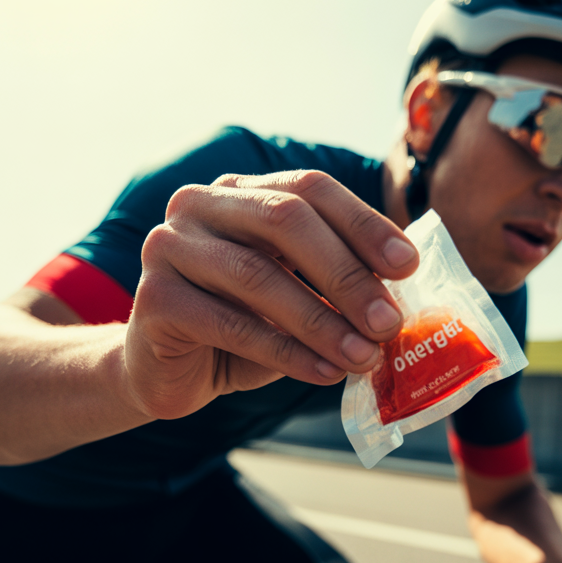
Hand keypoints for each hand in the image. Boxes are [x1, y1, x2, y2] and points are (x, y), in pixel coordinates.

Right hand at [126, 170, 419, 419]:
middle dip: (345, 273)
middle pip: (284, 221)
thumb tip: (406, 288)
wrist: (168, 374)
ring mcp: (169, 247)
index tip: (407, 266)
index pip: (309, 188)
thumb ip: (338, 281)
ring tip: (363, 357)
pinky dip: (285, 352)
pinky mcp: (154, 299)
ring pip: (257, 276)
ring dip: (321, 321)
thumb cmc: (244, 329)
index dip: (362, 223)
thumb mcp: (298, 296)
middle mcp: (199, 205)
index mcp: (241, 192)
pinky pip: (229, 324)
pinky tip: (324, 373)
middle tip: (388, 322)